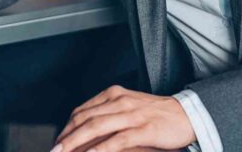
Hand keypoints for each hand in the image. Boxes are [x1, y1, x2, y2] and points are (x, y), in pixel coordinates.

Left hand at [53, 86, 195, 151]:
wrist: (187, 114)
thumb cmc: (156, 114)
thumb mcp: (128, 107)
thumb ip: (108, 114)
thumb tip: (85, 130)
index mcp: (113, 94)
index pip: (82, 111)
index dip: (66, 127)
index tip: (57, 141)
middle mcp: (119, 101)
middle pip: (84, 119)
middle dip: (66, 136)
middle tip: (54, 150)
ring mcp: (131, 114)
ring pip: (96, 127)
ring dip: (76, 142)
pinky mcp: (143, 129)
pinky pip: (117, 140)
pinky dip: (100, 149)